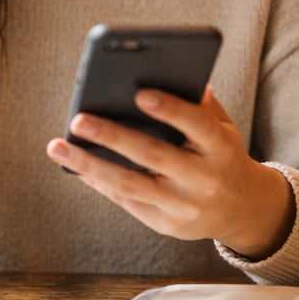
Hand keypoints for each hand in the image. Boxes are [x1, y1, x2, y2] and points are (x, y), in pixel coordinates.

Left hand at [46, 87, 295, 259]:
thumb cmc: (221, 155)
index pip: (197, 124)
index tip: (140, 93)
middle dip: (112, 136)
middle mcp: (202, 178)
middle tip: (79, 119)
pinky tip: (75, 163)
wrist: (240, 210)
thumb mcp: (223, 127)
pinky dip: (98, 180)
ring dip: (89, 165)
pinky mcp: (165, 224)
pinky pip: (125, 200)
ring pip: (129, 183)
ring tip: (58, 146)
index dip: (170, 109)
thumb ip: (199, 103)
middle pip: (153, 155)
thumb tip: (162, 74)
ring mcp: (182, 205)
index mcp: (220, 147)